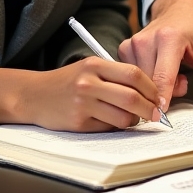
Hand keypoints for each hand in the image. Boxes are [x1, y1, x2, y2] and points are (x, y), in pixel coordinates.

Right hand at [19, 57, 161, 131]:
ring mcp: (82, 104)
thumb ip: (117, 75)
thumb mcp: (90, 67)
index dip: (152, 87)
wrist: (33, 95)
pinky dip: (116, 126)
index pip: (134, 74)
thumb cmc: (68, 81)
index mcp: (95, 65)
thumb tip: (151, 91)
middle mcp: (89, 83)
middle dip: (149, 108)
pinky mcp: (78, 123)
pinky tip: (111, 120)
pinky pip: (108, 127)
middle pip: (132, 97)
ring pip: (122, 117)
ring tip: (131, 117)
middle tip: (156, 113)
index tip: (159, 97)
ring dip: (133, 120)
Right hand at [119, 0, 192, 113]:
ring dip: (155, 85)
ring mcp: (133, 43)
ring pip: (139, 82)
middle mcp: (147, 40)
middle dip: (166, 91)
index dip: (162, 99)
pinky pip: (132, 76)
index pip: (162, 77)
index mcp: (170, 38)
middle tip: (183, 80)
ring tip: (173, 71)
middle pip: (149, 83)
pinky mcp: (125, 48)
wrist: (180, 6)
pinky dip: (145, 78)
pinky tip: (158, 68)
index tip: (162, 116)